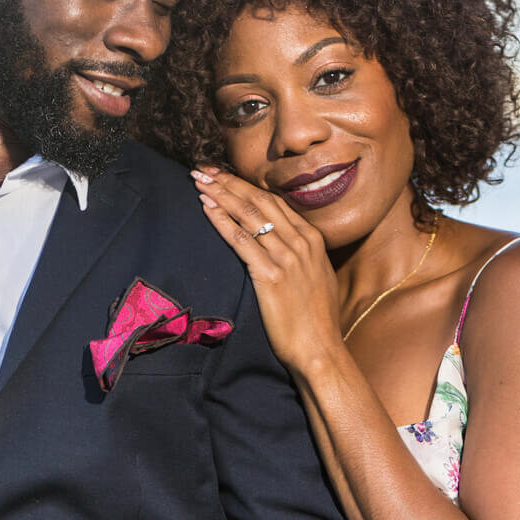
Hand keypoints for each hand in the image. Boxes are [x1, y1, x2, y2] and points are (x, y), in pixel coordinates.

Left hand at [192, 166, 342, 372]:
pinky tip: (206, 208)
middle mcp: (301, 242)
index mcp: (312, 239)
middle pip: (258, 201)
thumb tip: (282, 240)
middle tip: (202, 169)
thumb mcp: (316, 277)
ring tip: (198, 181)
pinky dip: (221, 220)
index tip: (222, 174)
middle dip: (228, 182)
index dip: (244, 185)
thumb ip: (301, 254)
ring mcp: (287, 257)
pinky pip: (241, 240)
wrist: (321, 350)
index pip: (273, 201)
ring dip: (220, 194)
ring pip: (248, 215)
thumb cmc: (316, 320)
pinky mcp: (270, 275)